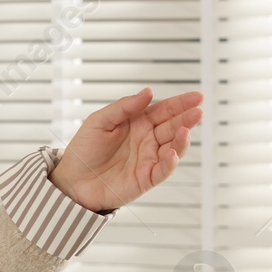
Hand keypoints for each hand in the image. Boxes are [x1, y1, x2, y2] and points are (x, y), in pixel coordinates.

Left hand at [50, 86, 204, 210]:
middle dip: (187, 119)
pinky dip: (170, 162)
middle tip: (198, 111)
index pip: (164, 110)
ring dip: (182, 140)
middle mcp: (147, 139)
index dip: (180, 103)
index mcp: (138, 123)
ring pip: (174, 148)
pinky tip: (172, 153)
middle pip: (173, 127)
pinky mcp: (146, 178)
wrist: (73, 179)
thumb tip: (147, 92)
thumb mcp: (99, 121)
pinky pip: (163, 170)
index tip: (196, 97)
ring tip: (185, 131)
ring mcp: (149, 158)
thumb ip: (123, 107)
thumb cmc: (84, 149)